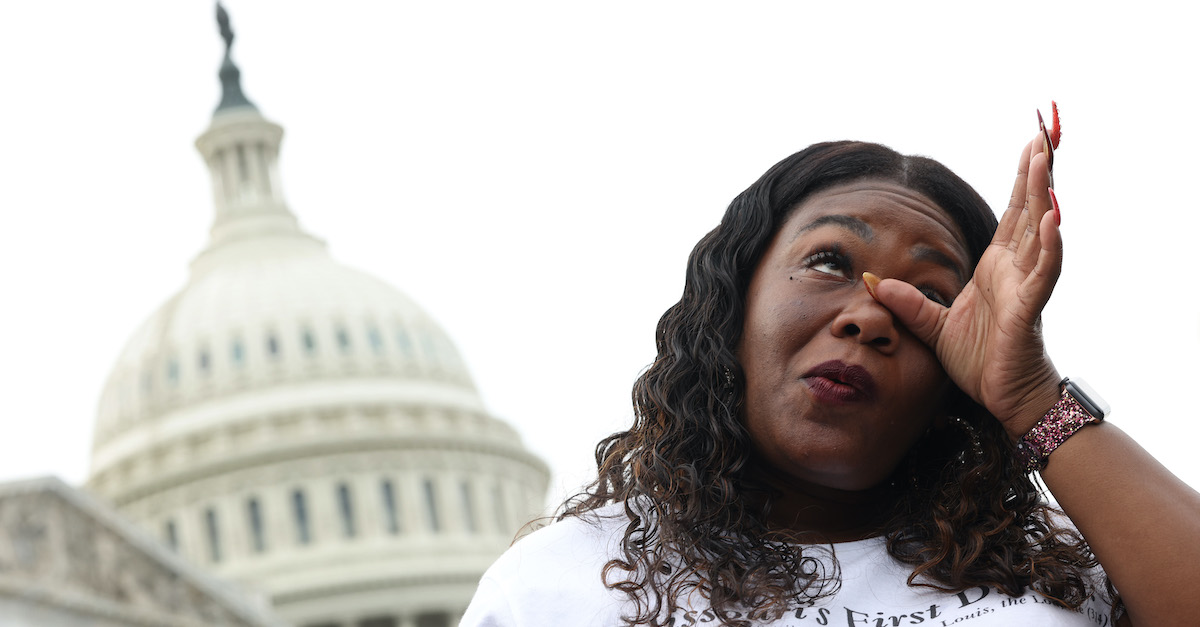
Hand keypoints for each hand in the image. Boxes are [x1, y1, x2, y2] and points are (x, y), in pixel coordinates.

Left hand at [871, 136, 1062, 436]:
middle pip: (1030, 209)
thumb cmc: (979, 360)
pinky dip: (1050, 245)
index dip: (1022, 178)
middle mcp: (1016, 268)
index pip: (1013, 212)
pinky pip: (1043, 272)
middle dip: (1037, 170)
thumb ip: (906, 302)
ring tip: (1046, 156)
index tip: (1031, 143)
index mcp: (998, 266)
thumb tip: (873, 281)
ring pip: (1040, 230)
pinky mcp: (1029, 308)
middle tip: (1044, 128)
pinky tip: (1054, 216)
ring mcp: (1026, 285)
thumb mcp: (932, 326)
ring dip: (1044, 193)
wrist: (1003, 398)